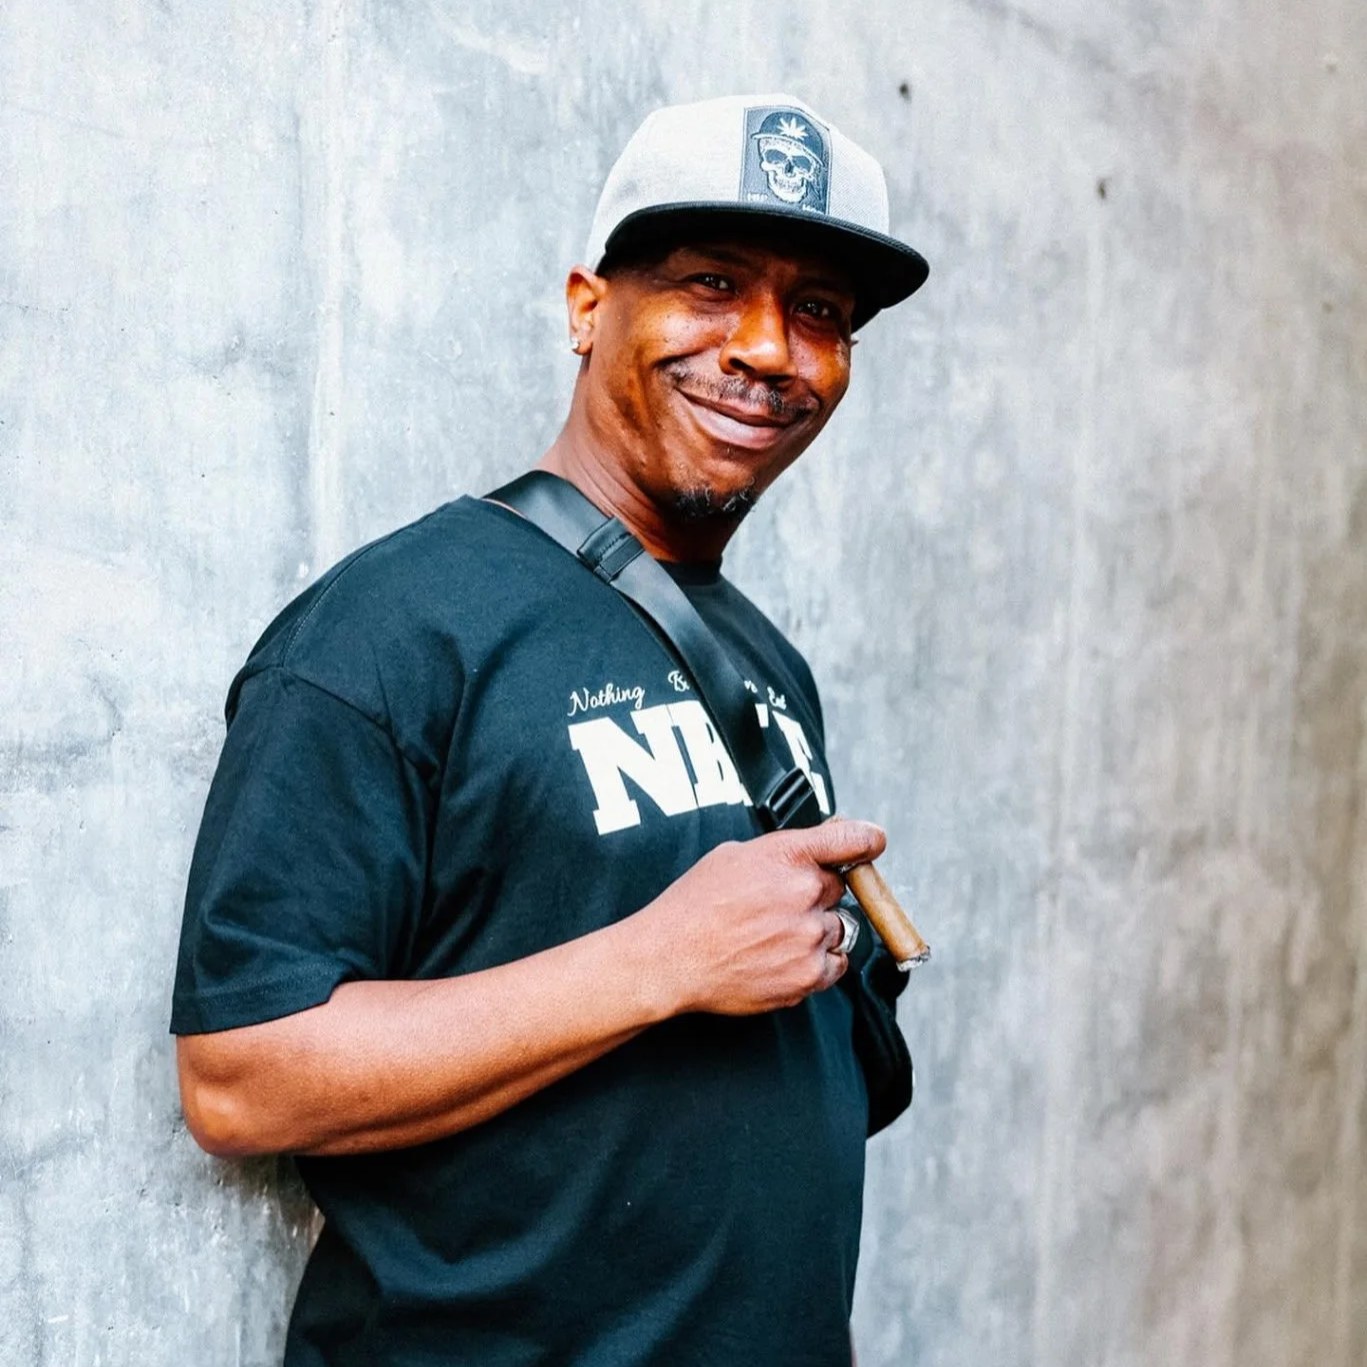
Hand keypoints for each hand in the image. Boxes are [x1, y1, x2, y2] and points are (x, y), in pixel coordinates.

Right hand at [636, 818, 886, 1016]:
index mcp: (788, 856)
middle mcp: (805, 894)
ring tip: (775, 936)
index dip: (867, 841)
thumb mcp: (734, 855)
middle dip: (817, 894)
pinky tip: (785, 957)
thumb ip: (783, 852)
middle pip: (840, 889)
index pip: (852, 840)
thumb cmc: (695, 904)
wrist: (672, 958)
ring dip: (817, 930)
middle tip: (783, 905)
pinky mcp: (808, 976)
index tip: (873, 843)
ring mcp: (809, 938)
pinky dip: (819, 962)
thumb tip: (818, 849)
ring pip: (839, 928)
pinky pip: (836, 965)